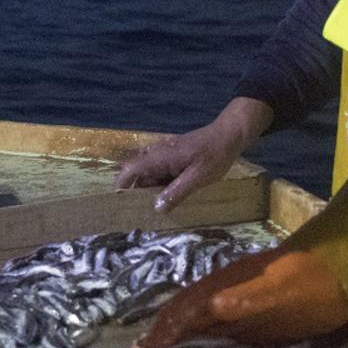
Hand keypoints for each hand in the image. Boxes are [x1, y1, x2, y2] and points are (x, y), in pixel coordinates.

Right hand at [116, 98, 272, 211]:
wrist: (229, 135)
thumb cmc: (215, 156)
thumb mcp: (198, 178)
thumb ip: (177, 193)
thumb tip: (156, 208)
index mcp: (161, 157)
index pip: (131, 169)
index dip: (122, 184)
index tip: (119, 202)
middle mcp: (158, 152)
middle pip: (138, 173)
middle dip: (136, 191)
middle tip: (140, 212)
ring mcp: (165, 152)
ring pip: (149, 172)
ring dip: (149, 188)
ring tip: (154, 207)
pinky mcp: (172, 154)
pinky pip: (159, 169)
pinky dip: (159, 181)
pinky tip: (168, 194)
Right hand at [134, 246, 347, 347]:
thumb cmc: (318, 286)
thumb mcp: (287, 293)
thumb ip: (251, 300)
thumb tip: (212, 304)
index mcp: (230, 285)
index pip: (187, 309)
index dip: (166, 330)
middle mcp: (229, 289)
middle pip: (186, 310)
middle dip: (161, 332)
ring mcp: (242, 298)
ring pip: (198, 314)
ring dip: (176, 332)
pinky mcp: (256, 308)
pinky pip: (217, 320)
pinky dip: (199, 332)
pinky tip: (198, 343)